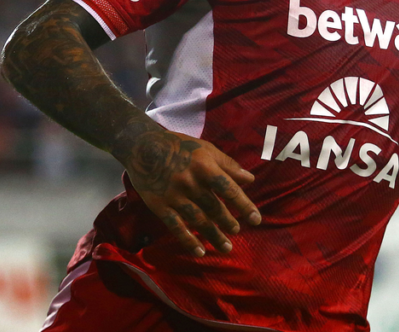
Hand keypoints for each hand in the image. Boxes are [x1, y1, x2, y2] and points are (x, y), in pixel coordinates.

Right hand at [113, 121, 260, 257]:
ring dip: (213, 235)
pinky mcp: (159, 205)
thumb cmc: (179, 146)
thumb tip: (250, 179)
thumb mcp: (205, 148)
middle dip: (228, 222)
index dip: (244, 205)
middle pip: (214, 207)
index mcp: (204, 166)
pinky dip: (188, 241)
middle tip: (237, 231)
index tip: (256, 219)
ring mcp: (174, 195)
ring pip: (198, 220)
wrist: (142, 146)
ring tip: (226, 247)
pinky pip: (176, 226)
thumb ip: (228, 164)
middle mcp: (190, 182)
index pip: (229, 189)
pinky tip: (200, 252)